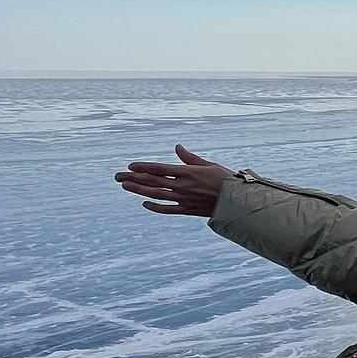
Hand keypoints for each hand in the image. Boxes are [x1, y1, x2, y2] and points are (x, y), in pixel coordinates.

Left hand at [114, 144, 230, 216]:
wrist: (238, 201)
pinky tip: (145, 203)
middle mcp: (183, 186)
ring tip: (125, 186)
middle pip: (153, 182)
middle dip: (133, 178)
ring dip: (139, 190)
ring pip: (156, 195)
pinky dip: (155, 207)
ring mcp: (184, 199)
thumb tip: (177, 147)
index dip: (143, 167)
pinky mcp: (188, 210)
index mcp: (188, 173)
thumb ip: (190, 158)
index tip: (130, 165)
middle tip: (117, 176)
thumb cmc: (226, 180)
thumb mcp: (208, 165)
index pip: (160, 169)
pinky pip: (167, 209)